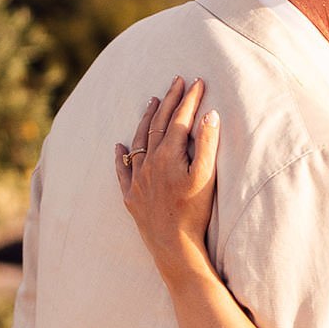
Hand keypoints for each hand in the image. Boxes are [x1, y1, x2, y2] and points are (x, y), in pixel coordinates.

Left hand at [116, 77, 219, 276]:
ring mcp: (138, 179)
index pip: (179, 119)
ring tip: (152, 101)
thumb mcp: (206, 177)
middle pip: (158, 123)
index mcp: (169, 155)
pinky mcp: (131, 196)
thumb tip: (209, 115)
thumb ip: (207, 144)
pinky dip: (121, 155)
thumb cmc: (194, 213)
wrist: (174, 246)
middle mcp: (149, 162)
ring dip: (146, 118)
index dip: (190, 99)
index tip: (198, 81)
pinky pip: (122, 169)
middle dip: (169, 100)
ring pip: (139, 140)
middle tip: (177, 81)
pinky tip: (119, 145)